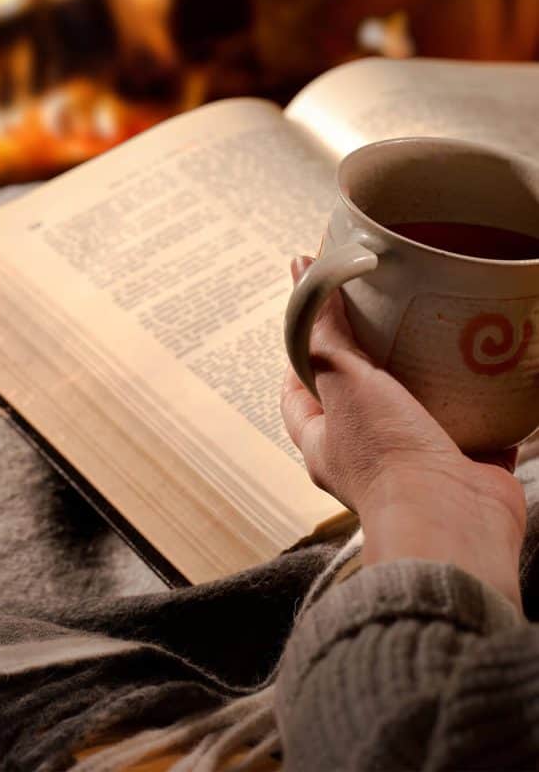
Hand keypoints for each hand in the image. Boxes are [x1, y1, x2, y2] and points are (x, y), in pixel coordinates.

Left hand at [281, 256, 526, 608]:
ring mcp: (419, 465)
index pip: (298, 393)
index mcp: (324, 444)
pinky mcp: (467, 468)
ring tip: (440, 337)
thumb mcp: (343, 379)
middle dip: (374, 362)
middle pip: (363, 399)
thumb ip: (324, 328)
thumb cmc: (386, 458)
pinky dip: (483, 405)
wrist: (453, 521)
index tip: (321, 320)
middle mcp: (368, 457)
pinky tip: (490, 372)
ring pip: (422, 413)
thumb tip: (299, 267)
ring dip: (431, 382)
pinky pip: (477, 429)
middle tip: (389, 319)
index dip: (302, 355)